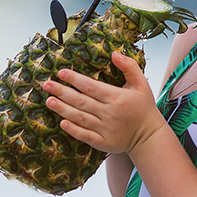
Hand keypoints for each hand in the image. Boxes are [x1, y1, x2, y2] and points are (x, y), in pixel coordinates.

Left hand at [42, 51, 166, 153]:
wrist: (149, 136)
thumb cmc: (144, 107)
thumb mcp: (141, 84)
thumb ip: (129, 66)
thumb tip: (114, 53)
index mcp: (117, 97)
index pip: (91, 86)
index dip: (75, 79)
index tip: (61, 72)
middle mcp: (110, 113)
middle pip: (81, 101)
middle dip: (62, 92)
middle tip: (47, 84)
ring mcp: (106, 129)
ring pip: (80, 117)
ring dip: (63, 109)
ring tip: (49, 100)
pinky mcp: (103, 143)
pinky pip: (85, 136)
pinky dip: (73, 129)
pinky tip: (62, 122)